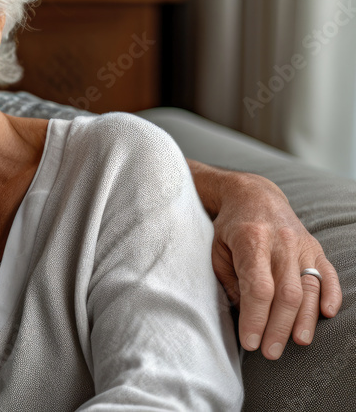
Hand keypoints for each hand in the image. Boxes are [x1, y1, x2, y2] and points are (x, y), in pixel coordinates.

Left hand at [188, 161, 341, 358]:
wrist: (254, 196)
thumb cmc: (230, 228)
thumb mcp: (218, 249)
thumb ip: (231, 280)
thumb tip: (245, 314)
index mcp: (251, 240)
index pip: (258, 287)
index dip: (255, 318)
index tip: (249, 341)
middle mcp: (281, 242)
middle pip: (286, 293)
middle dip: (278, 327)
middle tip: (270, 352)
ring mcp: (302, 245)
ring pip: (309, 288)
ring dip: (304, 320)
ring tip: (297, 343)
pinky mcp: (315, 248)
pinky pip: (328, 274)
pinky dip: (331, 295)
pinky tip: (326, 315)